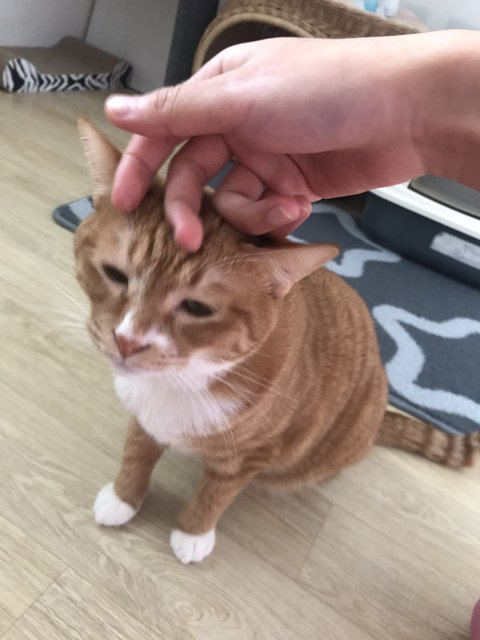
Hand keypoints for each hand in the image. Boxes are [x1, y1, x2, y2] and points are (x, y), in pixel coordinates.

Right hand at [105, 31, 477, 250]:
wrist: (405, 113)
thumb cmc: (328, 89)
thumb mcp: (243, 97)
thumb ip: (178, 111)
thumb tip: (117, 108)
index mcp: (219, 92)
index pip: (163, 132)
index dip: (139, 168)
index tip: (123, 204)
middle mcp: (237, 125)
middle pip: (194, 177)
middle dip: (191, 211)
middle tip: (190, 242)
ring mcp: (265, 157)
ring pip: (230, 202)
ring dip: (249, 214)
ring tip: (283, 205)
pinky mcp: (290, 185)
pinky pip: (264, 212)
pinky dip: (277, 215)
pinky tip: (300, 203)